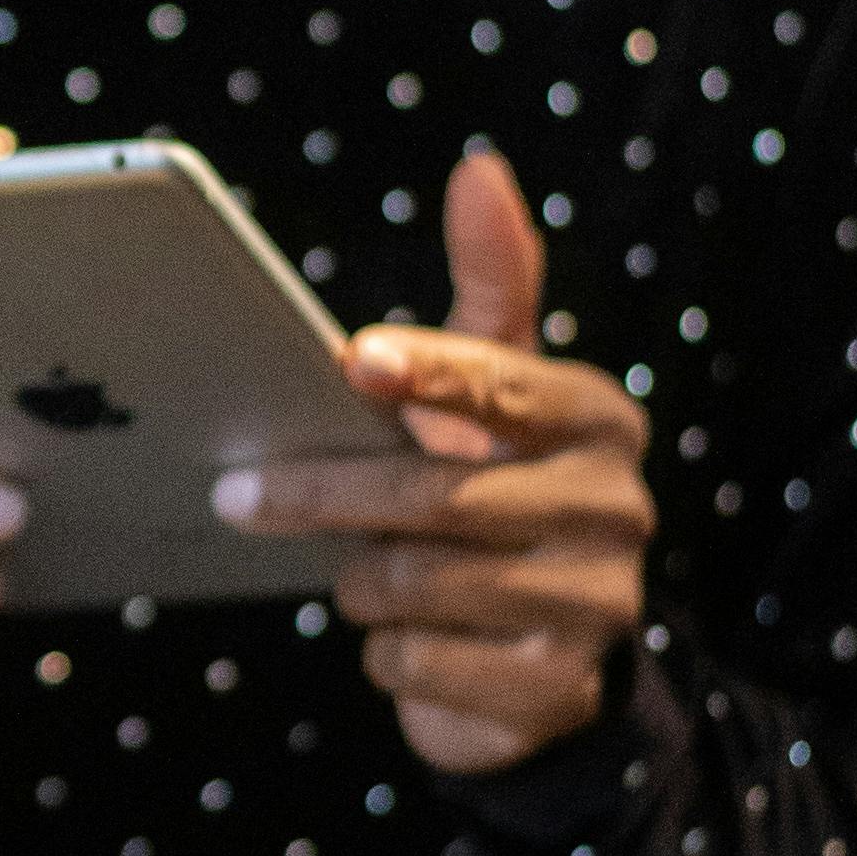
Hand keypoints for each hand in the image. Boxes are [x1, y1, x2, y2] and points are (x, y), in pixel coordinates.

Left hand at [213, 149, 652, 774]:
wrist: (545, 650)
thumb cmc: (493, 484)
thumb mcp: (497, 386)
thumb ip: (492, 280)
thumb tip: (479, 165)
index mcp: (599, 418)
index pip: (504, 384)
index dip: (428, 374)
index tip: (353, 360)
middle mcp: (618, 507)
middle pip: (438, 498)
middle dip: (326, 496)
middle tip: (238, 493)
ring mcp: (599, 605)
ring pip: (418, 585)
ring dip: (359, 581)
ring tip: (356, 569)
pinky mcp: (560, 690)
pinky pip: (422, 663)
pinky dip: (385, 653)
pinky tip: (398, 639)